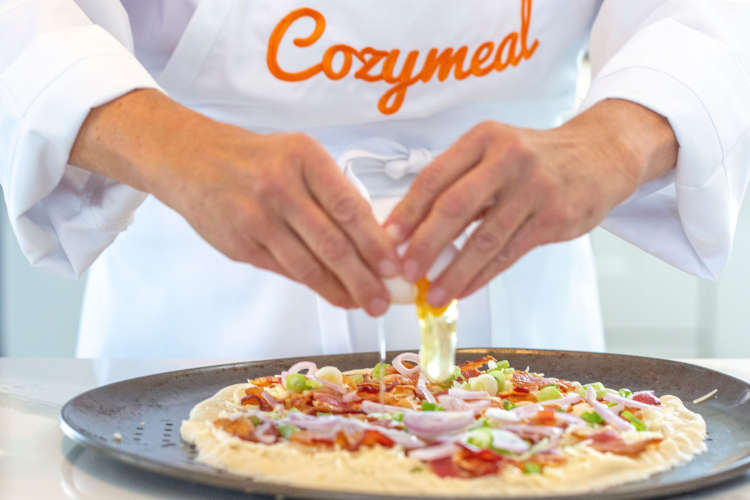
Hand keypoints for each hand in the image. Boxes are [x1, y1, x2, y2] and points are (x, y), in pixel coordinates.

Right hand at [70, 90, 397, 314]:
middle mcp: (279, 186)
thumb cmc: (256, 159)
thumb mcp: (297, 156)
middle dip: (363, 277)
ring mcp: (256, 218)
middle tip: (382, 300)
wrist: (190, 159)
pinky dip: (312, 286)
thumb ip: (330, 192)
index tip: (395, 266)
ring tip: (362, 305)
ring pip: (307, 265)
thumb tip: (371, 240)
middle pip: (331, 243)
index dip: (375, 242)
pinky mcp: (240, 244)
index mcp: (303, 157)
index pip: (348, 207)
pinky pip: (284, 270)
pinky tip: (332, 294)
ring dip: (339, 290)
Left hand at [384, 99, 677, 306]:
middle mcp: (508, 158)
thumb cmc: (535, 158)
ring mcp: (535, 188)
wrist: (599, 154)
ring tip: (433, 294)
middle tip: (406, 272)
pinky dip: (482, 276)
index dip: (407, 212)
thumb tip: (413, 228)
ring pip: (484, 239)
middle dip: (425, 245)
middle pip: (454, 208)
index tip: (388, 239)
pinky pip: (509, 253)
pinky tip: (464, 289)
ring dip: (454, 272)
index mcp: (484, 139)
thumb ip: (460, 182)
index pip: (434, 177)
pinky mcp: (555, 217)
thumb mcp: (495, 152)